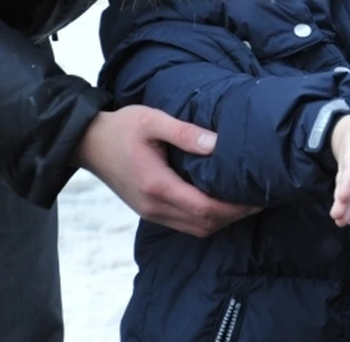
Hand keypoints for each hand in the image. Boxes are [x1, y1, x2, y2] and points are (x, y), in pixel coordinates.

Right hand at [74, 105, 260, 236]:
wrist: (87, 142)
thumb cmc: (121, 127)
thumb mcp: (152, 120)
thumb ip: (185, 133)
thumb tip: (216, 144)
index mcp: (157, 185)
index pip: (205, 208)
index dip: (235, 207)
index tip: (259, 197)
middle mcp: (154, 206)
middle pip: (204, 224)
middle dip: (235, 216)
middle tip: (262, 200)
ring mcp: (150, 212)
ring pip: (196, 228)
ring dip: (223, 220)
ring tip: (247, 203)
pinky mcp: (149, 210)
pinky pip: (184, 224)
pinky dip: (207, 219)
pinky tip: (222, 203)